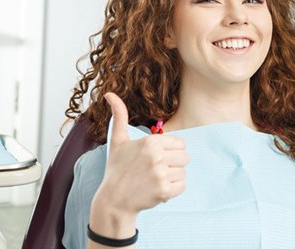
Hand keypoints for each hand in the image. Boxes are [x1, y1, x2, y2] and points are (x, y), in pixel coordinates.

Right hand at [94, 92, 188, 216]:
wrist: (113, 200)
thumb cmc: (117, 169)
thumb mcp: (117, 140)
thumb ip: (119, 116)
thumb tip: (109, 93)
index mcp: (150, 142)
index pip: (180, 143)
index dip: (171, 150)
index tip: (157, 157)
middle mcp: (157, 156)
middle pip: (185, 157)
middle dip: (173, 164)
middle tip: (156, 169)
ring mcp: (161, 174)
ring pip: (184, 172)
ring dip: (172, 177)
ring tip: (155, 179)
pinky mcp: (164, 191)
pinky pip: (182, 186)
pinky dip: (173, 190)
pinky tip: (158, 189)